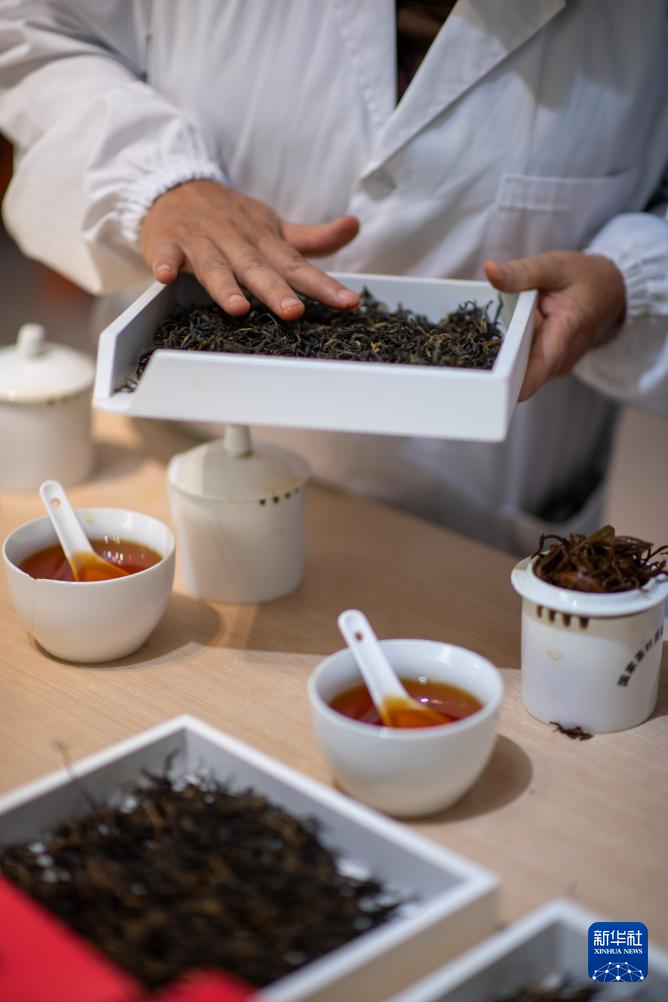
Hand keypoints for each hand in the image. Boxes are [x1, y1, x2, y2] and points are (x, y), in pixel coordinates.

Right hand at [139, 180, 359, 319]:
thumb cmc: (231, 219)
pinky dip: (164, 263)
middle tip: (293, 312)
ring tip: (237, 308)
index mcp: (264, 240)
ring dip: (224, 286)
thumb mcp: (274, 227)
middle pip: (257, 268)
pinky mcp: (168, 242)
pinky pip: (166, 253)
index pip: (297, 265)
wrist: (175, 186)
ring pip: (214, 266)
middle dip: (275, 290)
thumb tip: (355, 227)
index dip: (323, 285)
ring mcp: (200, 241)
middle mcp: (235, 240)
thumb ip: (313, 238)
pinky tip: (165, 275)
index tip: (348, 303)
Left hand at [484, 250, 625, 399]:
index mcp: (564, 334)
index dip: (503, 383)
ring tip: (476, 347)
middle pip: (518, 378)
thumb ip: (521, 272)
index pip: (532, 375)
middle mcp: (560, 360)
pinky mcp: (548, 366)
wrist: (611, 290)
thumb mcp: (553, 266)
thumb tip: (489, 269)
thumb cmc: (583, 276)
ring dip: (499, 361)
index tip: (477, 382)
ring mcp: (554, 367)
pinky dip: (508, 355)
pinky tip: (496, 341)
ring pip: (518, 374)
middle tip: (464, 359)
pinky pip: (523, 367)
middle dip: (492, 369)